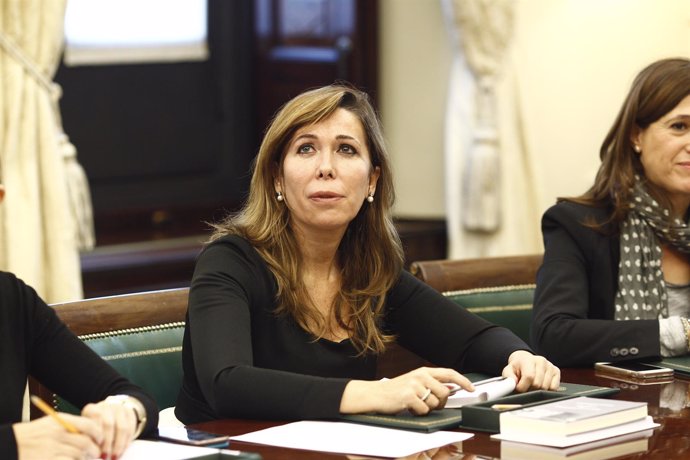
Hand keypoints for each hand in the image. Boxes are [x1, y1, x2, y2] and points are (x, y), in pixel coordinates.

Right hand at [13, 414, 101, 459]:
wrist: (12, 444)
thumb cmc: (34, 434)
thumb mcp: (51, 423)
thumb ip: (70, 424)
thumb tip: (92, 431)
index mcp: (61, 421)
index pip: (89, 425)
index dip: (98, 433)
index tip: (100, 439)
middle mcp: (58, 434)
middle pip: (86, 442)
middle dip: (95, 449)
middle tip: (97, 453)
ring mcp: (53, 449)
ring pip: (80, 455)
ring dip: (86, 458)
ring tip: (87, 458)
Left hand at [81, 397, 138, 458]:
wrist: (110, 413)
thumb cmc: (94, 427)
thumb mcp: (87, 428)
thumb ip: (87, 436)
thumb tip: (89, 450)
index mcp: (91, 409)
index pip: (95, 418)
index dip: (96, 433)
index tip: (94, 448)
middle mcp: (106, 406)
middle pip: (108, 424)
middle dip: (107, 443)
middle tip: (105, 456)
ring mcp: (120, 409)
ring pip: (122, 428)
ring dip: (118, 445)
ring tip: (114, 457)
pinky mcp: (130, 414)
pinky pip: (131, 429)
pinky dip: (126, 442)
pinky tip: (122, 451)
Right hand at [341, 367, 474, 414]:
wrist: (375, 394)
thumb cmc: (395, 391)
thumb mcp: (415, 382)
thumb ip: (431, 384)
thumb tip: (450, 389)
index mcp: (423, 371)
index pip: (449, 373)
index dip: (462, 381)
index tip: (471, 388)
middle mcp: (420, 376)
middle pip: (444, 393)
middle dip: (440, 402)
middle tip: (428, 403)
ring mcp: (415, 385)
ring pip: (435, 403)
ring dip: (427, 408)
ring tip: (415, 404)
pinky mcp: (409, 396)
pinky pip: (424, 410)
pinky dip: (418, 413)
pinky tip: (409, 408)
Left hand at [502, 350, 560, 391]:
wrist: (525, 361)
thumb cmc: (517, 368)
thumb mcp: (508, 371)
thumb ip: (509, 377)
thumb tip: (514, 383)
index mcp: (528, 360)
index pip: (529, 377)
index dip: (523, 386)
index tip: (519, 388)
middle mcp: (541, 361)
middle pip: (538, 384)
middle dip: (530, 389)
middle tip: (526, 385)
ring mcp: (550, 366)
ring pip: (546, 387)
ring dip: (538, 390)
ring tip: (532, 384)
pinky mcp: (556, 371)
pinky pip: (554, 388)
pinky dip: (547, 390)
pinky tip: (541, 384)